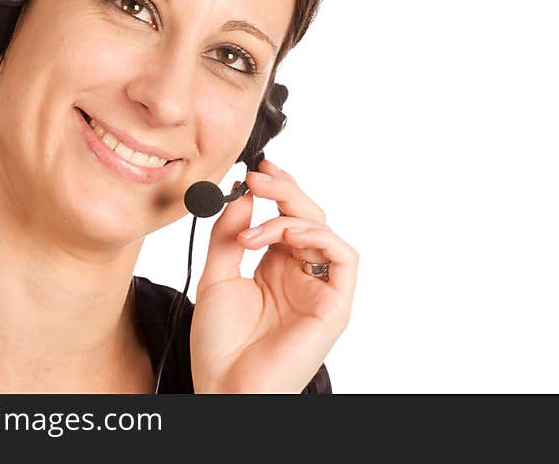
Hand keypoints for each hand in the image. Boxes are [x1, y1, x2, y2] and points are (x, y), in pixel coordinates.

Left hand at [191, 159, 357, 392]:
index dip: (275, 190)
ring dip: (291, 214)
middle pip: (307, 216)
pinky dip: (317, 236)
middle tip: (257, 177)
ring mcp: (319, 288)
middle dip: (284, 191)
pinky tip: (285, 235)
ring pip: (324, 230)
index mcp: (274, 268)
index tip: (255, 169)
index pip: (284, 217)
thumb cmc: (220, 346)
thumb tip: (244, 195)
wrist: (226, 389)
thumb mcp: (215, 278)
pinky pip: (343, 257)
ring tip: (255, 226)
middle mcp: (300, 274)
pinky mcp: (336, 304)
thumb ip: (228, 235)